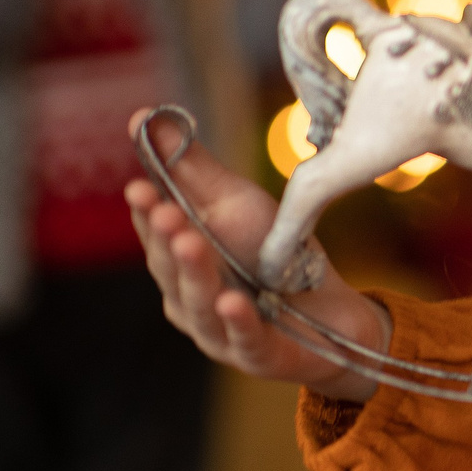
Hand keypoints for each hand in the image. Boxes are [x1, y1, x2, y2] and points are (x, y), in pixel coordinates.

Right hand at [124, 110, 387, 401]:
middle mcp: (188, 300)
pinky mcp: (256, 355)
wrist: (332, 312)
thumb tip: (139, 115)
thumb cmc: (274, 255)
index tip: (139, 188)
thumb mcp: (234, 203)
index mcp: (177, 264)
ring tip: (190, 243)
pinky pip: (243, 338)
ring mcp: (218, 332)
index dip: (146, 213)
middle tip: (164, 212)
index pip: (154, 236)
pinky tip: (232, 301)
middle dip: (166, 240)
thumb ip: (189, 167)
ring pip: (199, 303)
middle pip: (171, 270)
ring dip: (195, 273)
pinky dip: (236, 321)